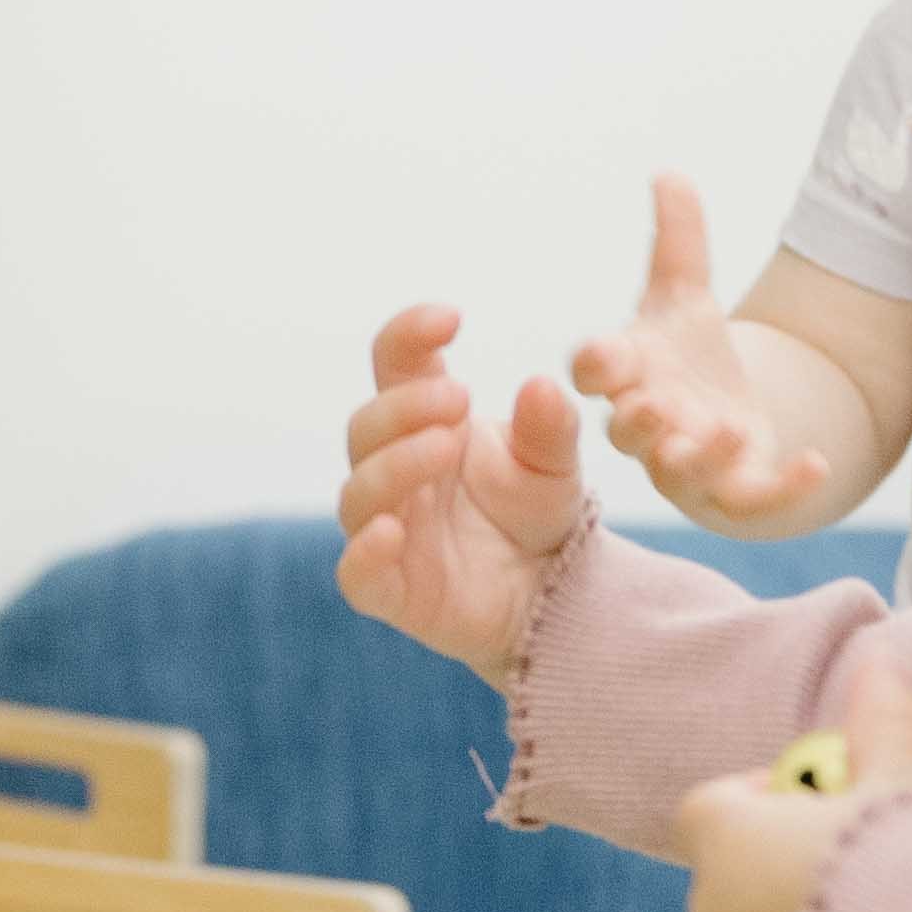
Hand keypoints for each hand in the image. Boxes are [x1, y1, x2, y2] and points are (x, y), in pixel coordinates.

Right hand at [333, 304, 587, 686]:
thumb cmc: (536, 512)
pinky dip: (364, 553)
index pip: (393, 365)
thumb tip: (541, 385)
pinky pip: (356, 572)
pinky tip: (390, 533)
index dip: (407, 335)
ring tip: (445, 448)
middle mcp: (394, 470)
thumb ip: (550, 427)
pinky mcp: (389, 588)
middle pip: (366, 427)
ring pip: (357, 493)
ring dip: (393, 464)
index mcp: (425, 423)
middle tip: (459, 399)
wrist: (552, 591)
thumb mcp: (555, 464)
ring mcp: (385, 528)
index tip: (451, 319)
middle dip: (405, 407)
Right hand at [573, 174, 836, 527]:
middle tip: (657, 403)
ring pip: (683, 472)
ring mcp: (687, 464)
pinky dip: (784, 488)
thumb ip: (679, 238)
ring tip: (728, 430)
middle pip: (629, 431)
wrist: (725, 416)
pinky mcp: (734, 493)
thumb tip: (670, 172)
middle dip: (640, 421)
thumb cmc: (688, 356)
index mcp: (627, 375)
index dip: (597, 365)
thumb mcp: (685, 293)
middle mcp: (648, 424)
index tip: (606, 351)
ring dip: (702, 456)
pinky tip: (818, 464)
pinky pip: (753, 500)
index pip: (595, 372)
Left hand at [662, 649, 911, 911]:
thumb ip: (884, 719)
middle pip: (734, 877)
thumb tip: (881, 657)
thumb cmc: (908, 874)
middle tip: (868, 868)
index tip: (821, 803)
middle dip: (786, 869)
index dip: (761, 797)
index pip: (711, 806)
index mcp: (724, 844)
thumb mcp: (903, 782)